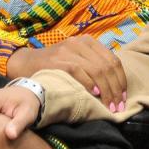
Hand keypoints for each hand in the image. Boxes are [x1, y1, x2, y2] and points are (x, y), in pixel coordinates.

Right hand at [7, 36, 126, 112]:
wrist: (25, 62)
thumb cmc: (55, 66)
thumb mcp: (77, 59)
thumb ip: (94, 66)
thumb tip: (116, 86)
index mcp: (89, 42)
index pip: (113, 60)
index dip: (121, 80)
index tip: (123, 98)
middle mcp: (80, 43)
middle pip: (107, 66)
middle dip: (115, 89)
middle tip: (117, 106)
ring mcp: (68, 50)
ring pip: (96, 69)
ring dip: (105, 90)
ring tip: (108, 105)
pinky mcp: (57, 60)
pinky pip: (78, 70)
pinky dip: (88, 83)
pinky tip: (94, 94)